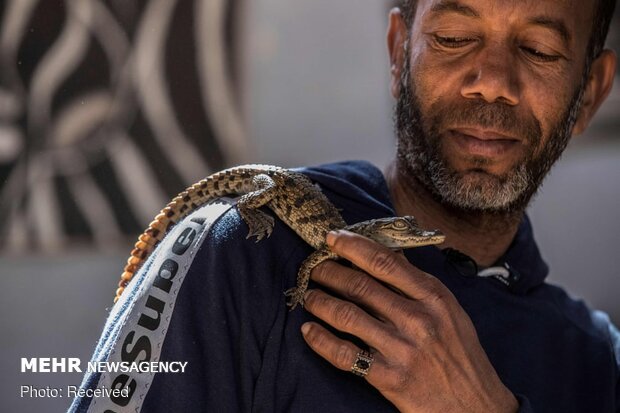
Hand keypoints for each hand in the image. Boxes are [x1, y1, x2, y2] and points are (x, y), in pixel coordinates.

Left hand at [300, 230, 518, 412]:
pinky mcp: (389, 378)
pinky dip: (320, 340)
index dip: (354, 246)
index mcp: (434, 298)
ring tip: (309, 296)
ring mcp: (401, 349)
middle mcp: (417, 320)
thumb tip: (388, 254)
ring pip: (346, 316)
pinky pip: (344, 355)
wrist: (476, 408)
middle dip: (329, 272)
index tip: (333, 238)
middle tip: (313, 267)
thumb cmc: (461, 355)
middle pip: (360, 286)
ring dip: (320, 302)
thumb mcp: (450, 311)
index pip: (386, 262)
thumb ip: (418, 284)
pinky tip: (309, 331)